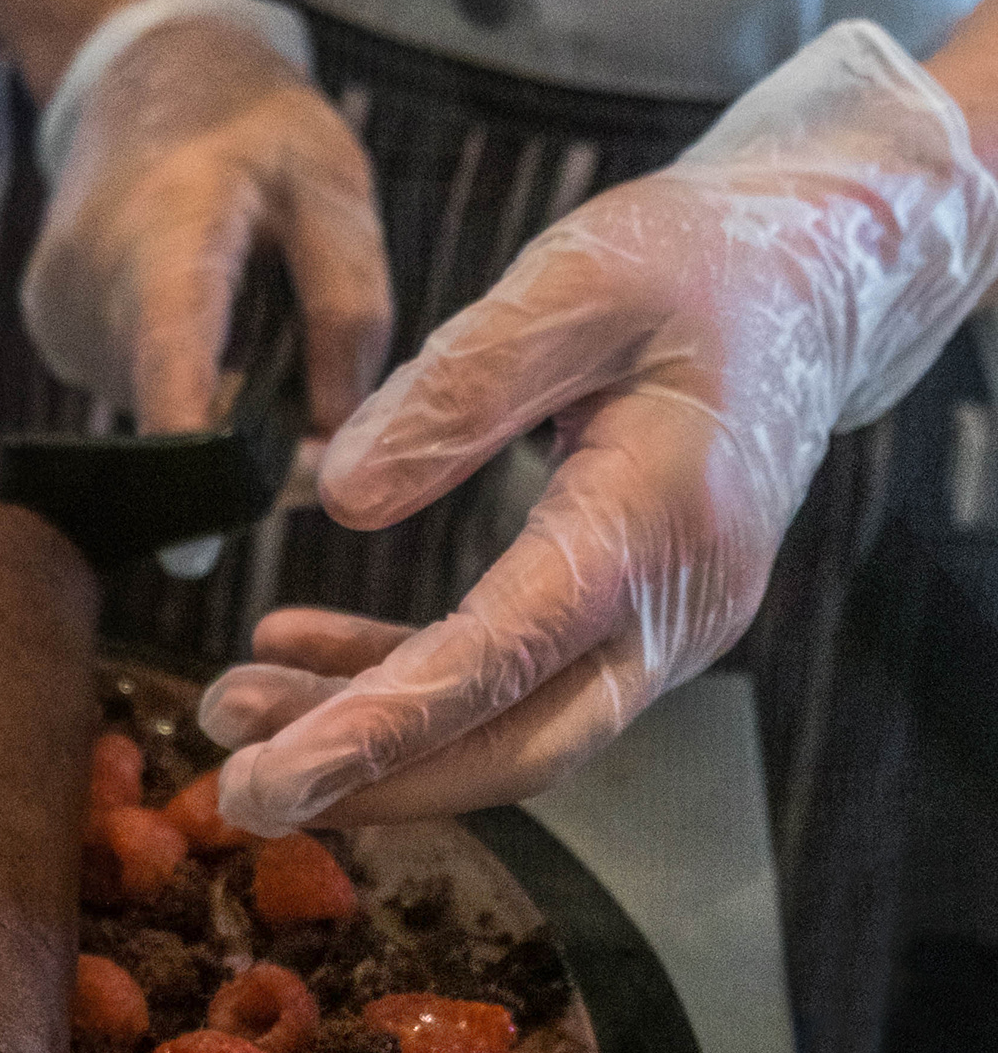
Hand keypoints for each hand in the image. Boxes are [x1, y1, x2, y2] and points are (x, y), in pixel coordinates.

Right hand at [20, 10, 392, 434]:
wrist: (147, 80)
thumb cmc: (252, 131)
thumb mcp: (333, 187)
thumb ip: (350, 307)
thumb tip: (332, 433)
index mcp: (167, 228)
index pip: (170, 353)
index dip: (191, 444)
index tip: (205, 532)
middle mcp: (92, 284)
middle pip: (177, 411)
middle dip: (259, 441)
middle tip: (323, 414)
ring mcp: (61, 319)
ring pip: (160, 416)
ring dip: (225, 409)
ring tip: (253, 325)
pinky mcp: (56, 340)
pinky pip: (137, 398)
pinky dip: (189, 392)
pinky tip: (209, 328)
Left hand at [199, 20, 997, 831]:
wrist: (814, 279)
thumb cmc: (698, 264)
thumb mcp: (576, 283)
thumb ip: (457, 390)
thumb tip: (339, 497)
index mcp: (658, 523)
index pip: (504, 658)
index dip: (380, 727)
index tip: (270, 773)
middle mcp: (673, 608)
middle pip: (513, 744)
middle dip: (371, 778)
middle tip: (238, 788)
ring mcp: (658, 626)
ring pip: (504, 723)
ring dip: (372, 733)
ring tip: (237, 706)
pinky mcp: (625, 614)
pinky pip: (508, 677)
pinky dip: (403, 675)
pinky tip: (299, 645)